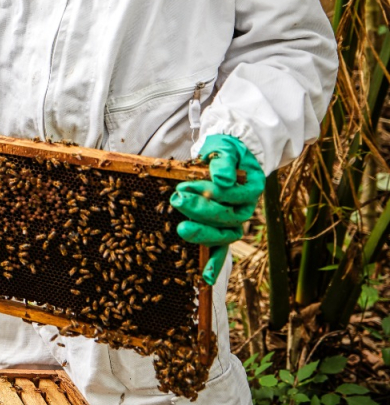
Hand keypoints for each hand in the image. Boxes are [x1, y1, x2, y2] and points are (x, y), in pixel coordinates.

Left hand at [169, 134, 265, 284]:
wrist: (226, 157)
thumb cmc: (224, 152)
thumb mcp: (224, 148)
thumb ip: (223, 161)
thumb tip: (222, 179)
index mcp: (250, 188)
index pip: (233, 195)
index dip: (212, 192)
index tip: (187, 184)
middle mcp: (245, 209)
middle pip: (227, 217)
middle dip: (200, 210)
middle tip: (176, 198)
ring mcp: (233, 222)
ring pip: (223, 236)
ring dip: (202, 234)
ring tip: (181, 228)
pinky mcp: (221, 230)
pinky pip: (220, 250)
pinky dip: (214, 264)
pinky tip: (205, 278)